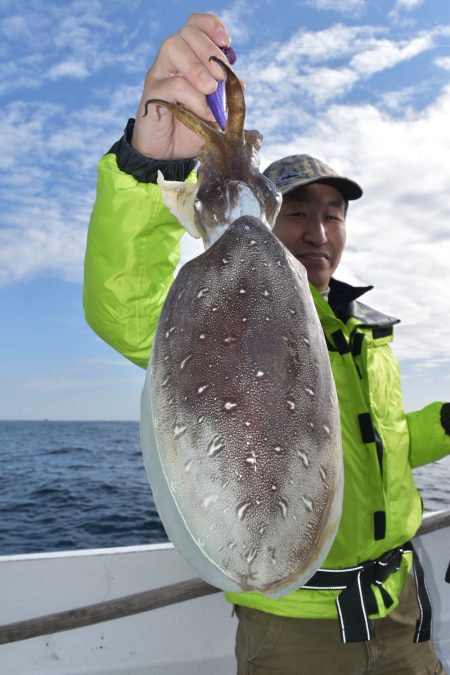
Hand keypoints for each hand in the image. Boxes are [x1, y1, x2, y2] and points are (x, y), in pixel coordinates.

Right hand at [131, 12, 230, 159]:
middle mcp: (171, 61)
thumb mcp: (216, 112)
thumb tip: (241, 83)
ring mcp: (159, 74)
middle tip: (221, 78)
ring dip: (198, 68)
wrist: (169, 155)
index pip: (195, 24)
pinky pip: (173, 84)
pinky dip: (194, 97)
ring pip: (174, 47)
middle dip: (210, 52)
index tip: (227, 43)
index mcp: (188, 57)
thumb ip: (228, 97)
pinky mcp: (152, 94)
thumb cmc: (191, 130)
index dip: (211, 26)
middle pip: (187, 32)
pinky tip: (204, 114)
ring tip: (211, 91)